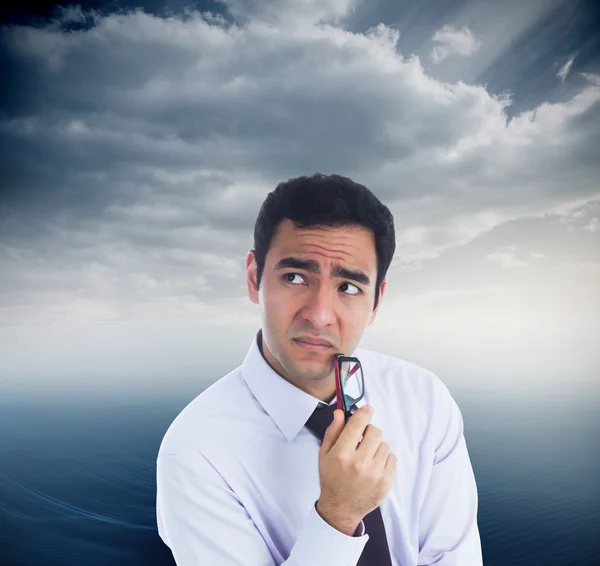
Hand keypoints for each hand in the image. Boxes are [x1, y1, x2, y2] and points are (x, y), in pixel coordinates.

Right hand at [315, 405, 396, 535]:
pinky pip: (392, 458)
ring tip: (367, 457)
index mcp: (342, 454)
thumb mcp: (325, 454)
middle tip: (363, 439)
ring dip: (376, 447)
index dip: (364, 412)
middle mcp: (359, 463)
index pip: (357, 424)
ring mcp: (374, 473)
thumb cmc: (331, 479)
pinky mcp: (386, 482)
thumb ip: (333, 432)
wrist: (340, 508)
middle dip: (369, 432)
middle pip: (375, 431)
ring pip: (384, 444)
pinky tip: (374, 466)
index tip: (367, 409)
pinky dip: (384, 459)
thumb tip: (340, 413)